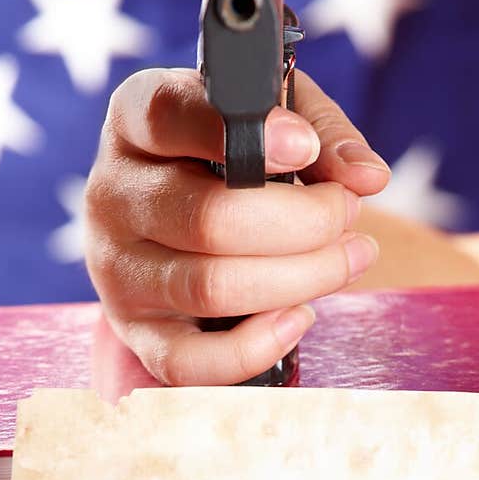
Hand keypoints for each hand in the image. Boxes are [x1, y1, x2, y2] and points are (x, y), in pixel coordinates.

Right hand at [84, 67, 389, 384]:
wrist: (176, 228)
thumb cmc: (227, 162)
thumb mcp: (271, 122)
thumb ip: (322, 133)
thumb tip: (366, 177)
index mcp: (134, 122)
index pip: (169, 117)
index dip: (245, 134)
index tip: (304, 147)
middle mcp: (112, 195)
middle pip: (210, 219)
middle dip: (305, 222)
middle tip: (348, 214)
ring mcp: (117, 270)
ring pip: (211, 287)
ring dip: (301, 278)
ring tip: (348, 259)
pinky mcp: (135, 332)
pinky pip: (189, 362)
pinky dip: (257, 347)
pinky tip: (299, 317)